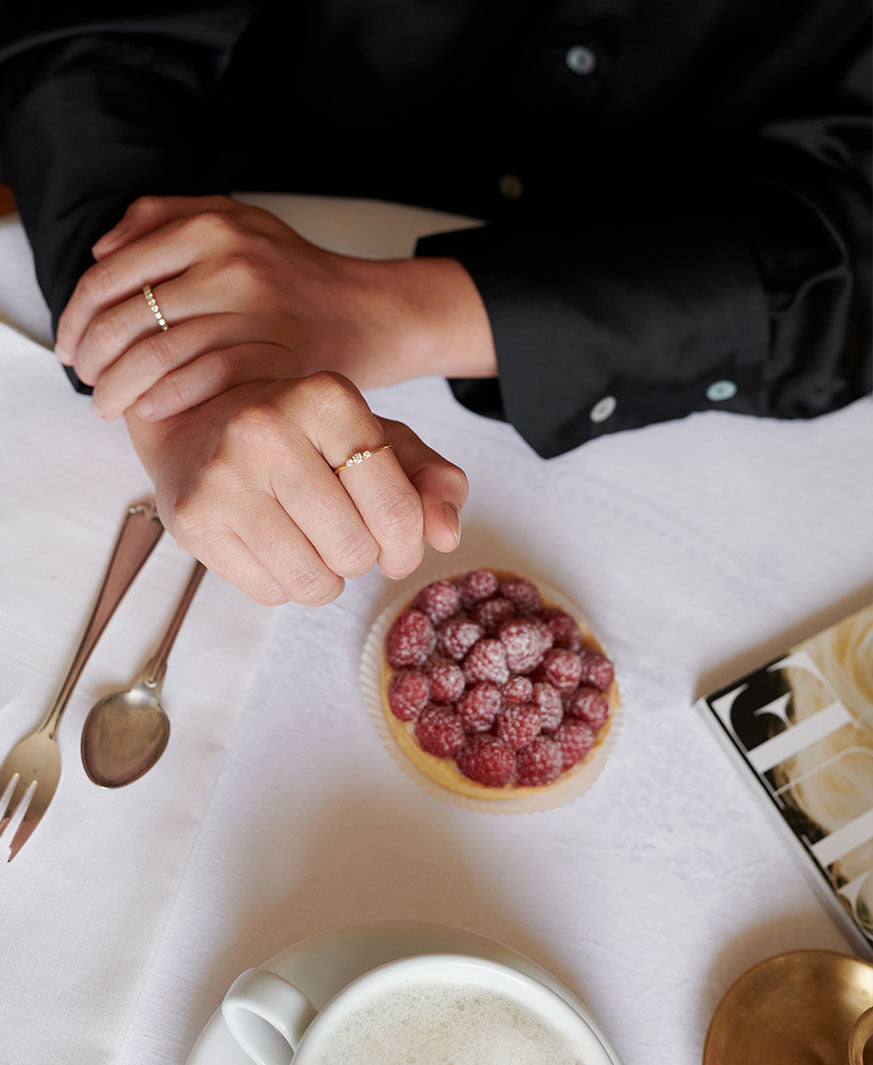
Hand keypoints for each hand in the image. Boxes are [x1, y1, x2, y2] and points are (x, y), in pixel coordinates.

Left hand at [56, 195, 495, 421]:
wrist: (372, 312)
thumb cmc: (298, 276)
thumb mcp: (237, 223)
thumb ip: (166, 219)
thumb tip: (103, 250)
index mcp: (210, 226)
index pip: (113, 275)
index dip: (77, 316)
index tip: (70, 346)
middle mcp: (230, 261)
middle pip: (127, 317)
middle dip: (92, 358)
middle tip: (86, 381)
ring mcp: (255, 310)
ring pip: (158, 353)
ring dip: (120, 387)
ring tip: (108, 406)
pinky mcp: (277, 353)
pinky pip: (204, 379)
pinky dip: (167, 398)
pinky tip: (150, 410)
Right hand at [125, 372, 466, 604]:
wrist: (196, 424)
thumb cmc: (304, 437)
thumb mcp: (379, 440)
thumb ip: (432, 480)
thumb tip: (448, 536)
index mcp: (326, 397)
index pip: (396, 508)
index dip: (407, 543)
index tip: (396, 543)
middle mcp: (266, 428)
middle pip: (355, 550)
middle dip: (362, 557)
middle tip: (342, 533)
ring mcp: (222, 475)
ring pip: (313, 581)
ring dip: (325, 577)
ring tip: (311, 541)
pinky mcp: (192, 520)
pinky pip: (269, 593)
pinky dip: (283, 584)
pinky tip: (271, 545)